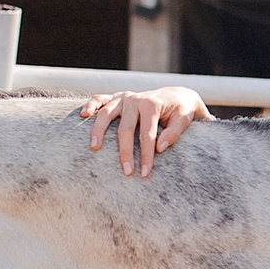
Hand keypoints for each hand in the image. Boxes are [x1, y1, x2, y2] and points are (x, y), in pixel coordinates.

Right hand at [79, 87, 210, 176]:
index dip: (146, 155)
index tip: (145, 173)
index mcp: (152, 105)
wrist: (176, 95)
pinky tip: (84, 114)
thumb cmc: (181, 110)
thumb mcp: (185, 118)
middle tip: (127, 172)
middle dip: (125, 152)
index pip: (147, 134)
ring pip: (107, 113)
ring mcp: (124, 97)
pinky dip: (91, 104)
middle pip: (125, 129)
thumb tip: (160, 148)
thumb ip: (174, 132)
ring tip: (95, 148)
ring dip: (99, 130)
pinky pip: (100, 98)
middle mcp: (135, 99)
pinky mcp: (117, 97)